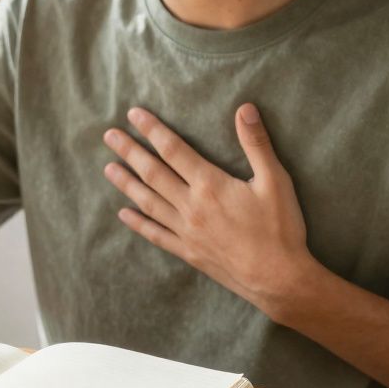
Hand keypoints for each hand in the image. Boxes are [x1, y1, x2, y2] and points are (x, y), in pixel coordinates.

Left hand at [102, 104, 314, 314]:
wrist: (278, 279)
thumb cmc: (280, 228)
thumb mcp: (275, 181)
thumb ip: (256, 144)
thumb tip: (245, 108)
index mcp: (210, 185)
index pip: (173, 149)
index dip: (152, 130)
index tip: (133, 114)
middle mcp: (191, 206)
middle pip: (153, 173)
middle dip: (130, 151)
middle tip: (109, 135)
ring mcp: (186, 231)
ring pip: (148, 202)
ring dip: (126, 183)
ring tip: (108, 168)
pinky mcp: (188, 251)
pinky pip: (156, 234)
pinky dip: (138, 223)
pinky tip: (124, 214)